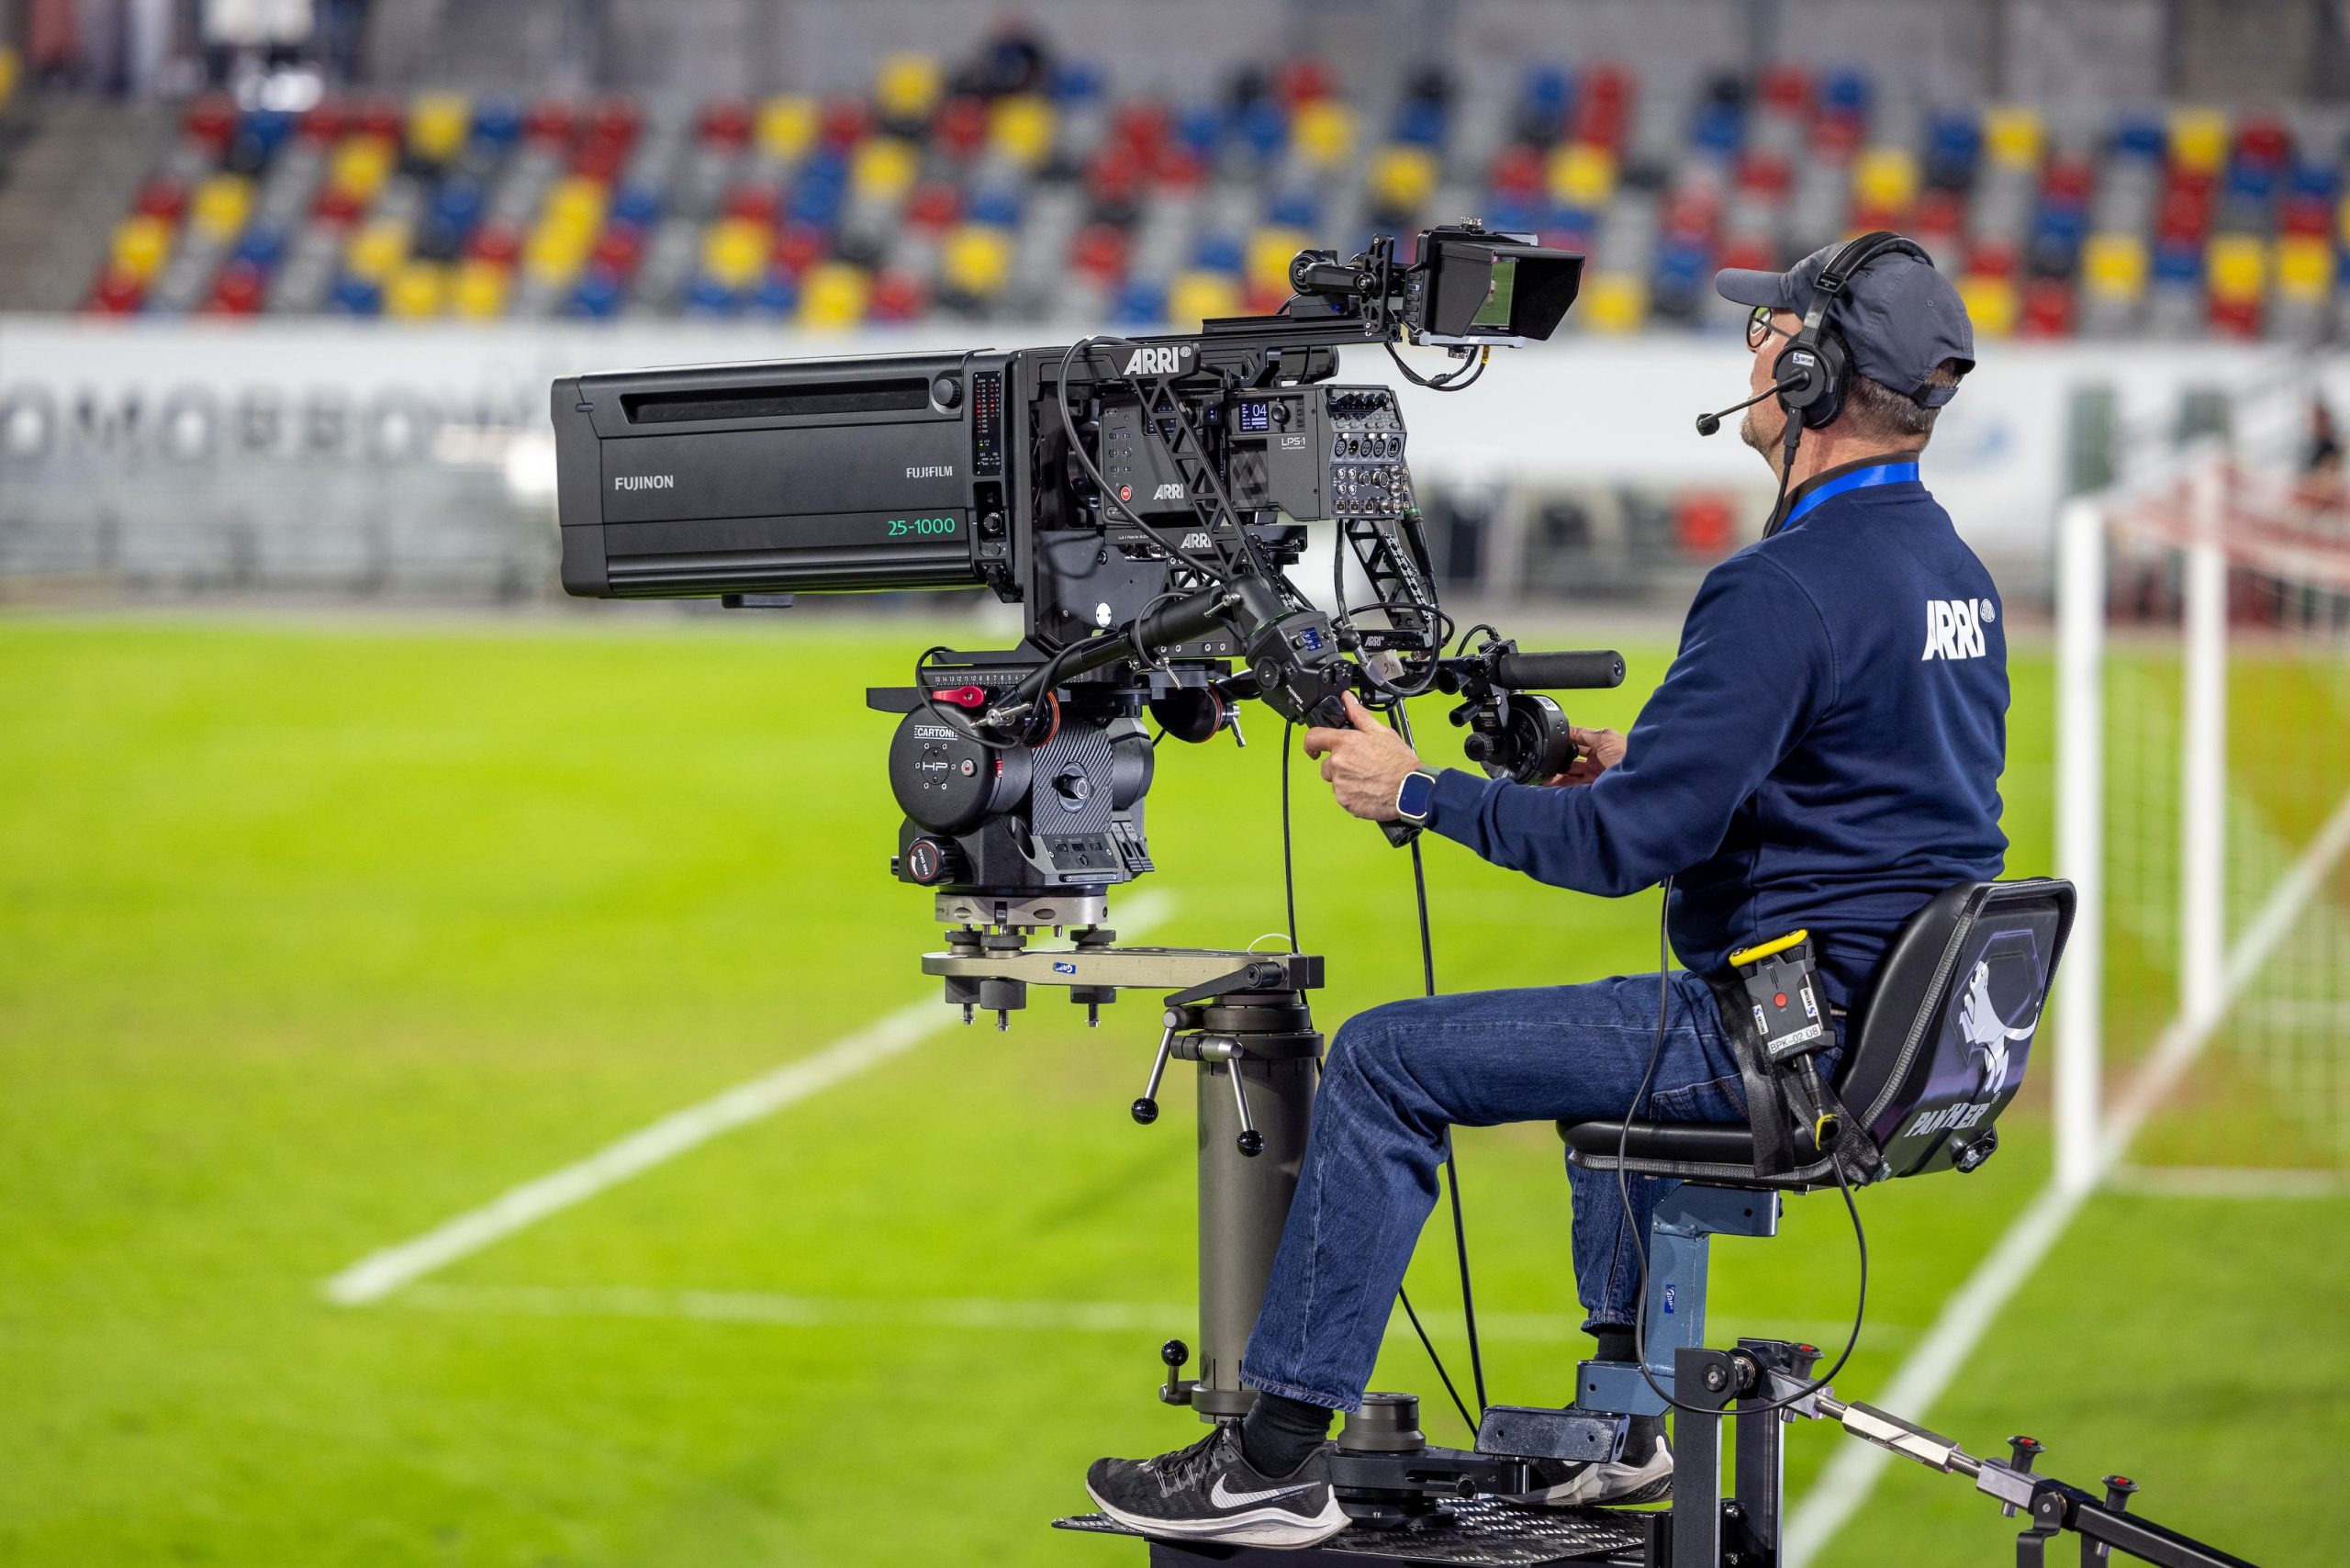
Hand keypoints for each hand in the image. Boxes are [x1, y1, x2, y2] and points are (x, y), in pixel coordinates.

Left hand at [1301, 693, 1421, 821]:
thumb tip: (1347, 700)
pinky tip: (1368, 789)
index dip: (1312, 743)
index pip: (1314, 738)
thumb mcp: (1381, 732)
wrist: (1409, 790)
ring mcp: (1340, 784)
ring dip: (1347, 781)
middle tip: (1361, 766)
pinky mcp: (1345, 801)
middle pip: (1327, 765)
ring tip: (1368, 778)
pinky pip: (1343, 797)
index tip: (1314, 748)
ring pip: (1336, 781)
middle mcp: (1339, 764)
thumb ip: (1358, 715)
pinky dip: (1352, 795)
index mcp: (1345, 743)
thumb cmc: (1398, 763)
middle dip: (1339, 766)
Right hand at [1542, 725, 1625, 786]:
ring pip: (1568, 775)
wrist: (1633, 781)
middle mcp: (1596, 762)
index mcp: (1601, 746)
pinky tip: (1546, 782)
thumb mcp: (1604, 737)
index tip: (1548, 741)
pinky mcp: (1590, 791)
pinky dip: (1558, 786)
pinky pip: (1570, 787)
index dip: (1564, 742)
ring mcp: (1593, 777)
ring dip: (1555, 773)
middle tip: (1543, 759)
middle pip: (1571, 760)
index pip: (1577, 742)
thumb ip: (1583, 733)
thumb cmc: (1622, 755)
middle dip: (1557, 759)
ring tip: (1540, 771)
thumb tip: (1566, 729)